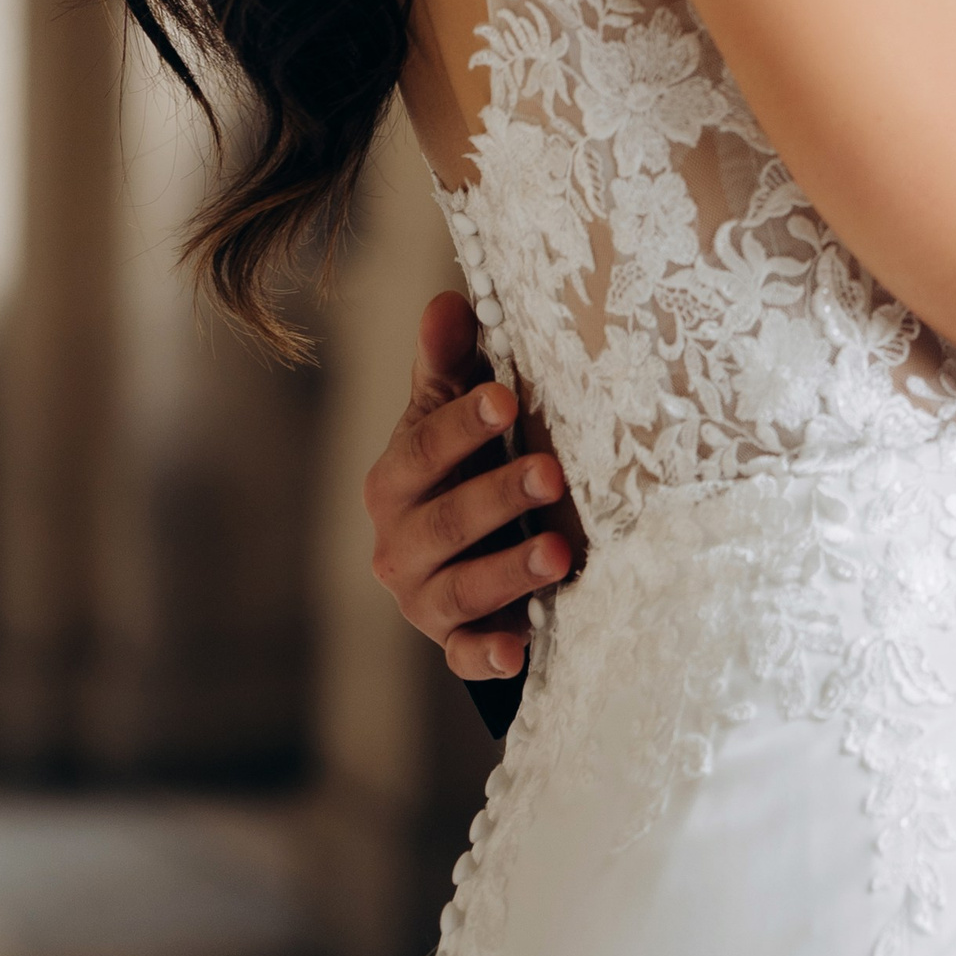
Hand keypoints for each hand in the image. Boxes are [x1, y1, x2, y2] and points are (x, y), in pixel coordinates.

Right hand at [363, 291, 582, 680]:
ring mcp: (423, 596)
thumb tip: (446, 301)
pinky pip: (464, 654)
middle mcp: (399, 541)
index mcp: (395, 478)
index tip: (506, 396)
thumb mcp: (452, 409)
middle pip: (445, 521)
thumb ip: (447, 361)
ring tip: (560, 553)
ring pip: (460, 588)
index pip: (422, 448)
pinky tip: (517, 650)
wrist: (459, 547)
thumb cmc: (462, 459)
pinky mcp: (452, 639)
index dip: (461, 425)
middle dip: (498, 496)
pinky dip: (486, 654)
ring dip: (508, 571)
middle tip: (553, 474)